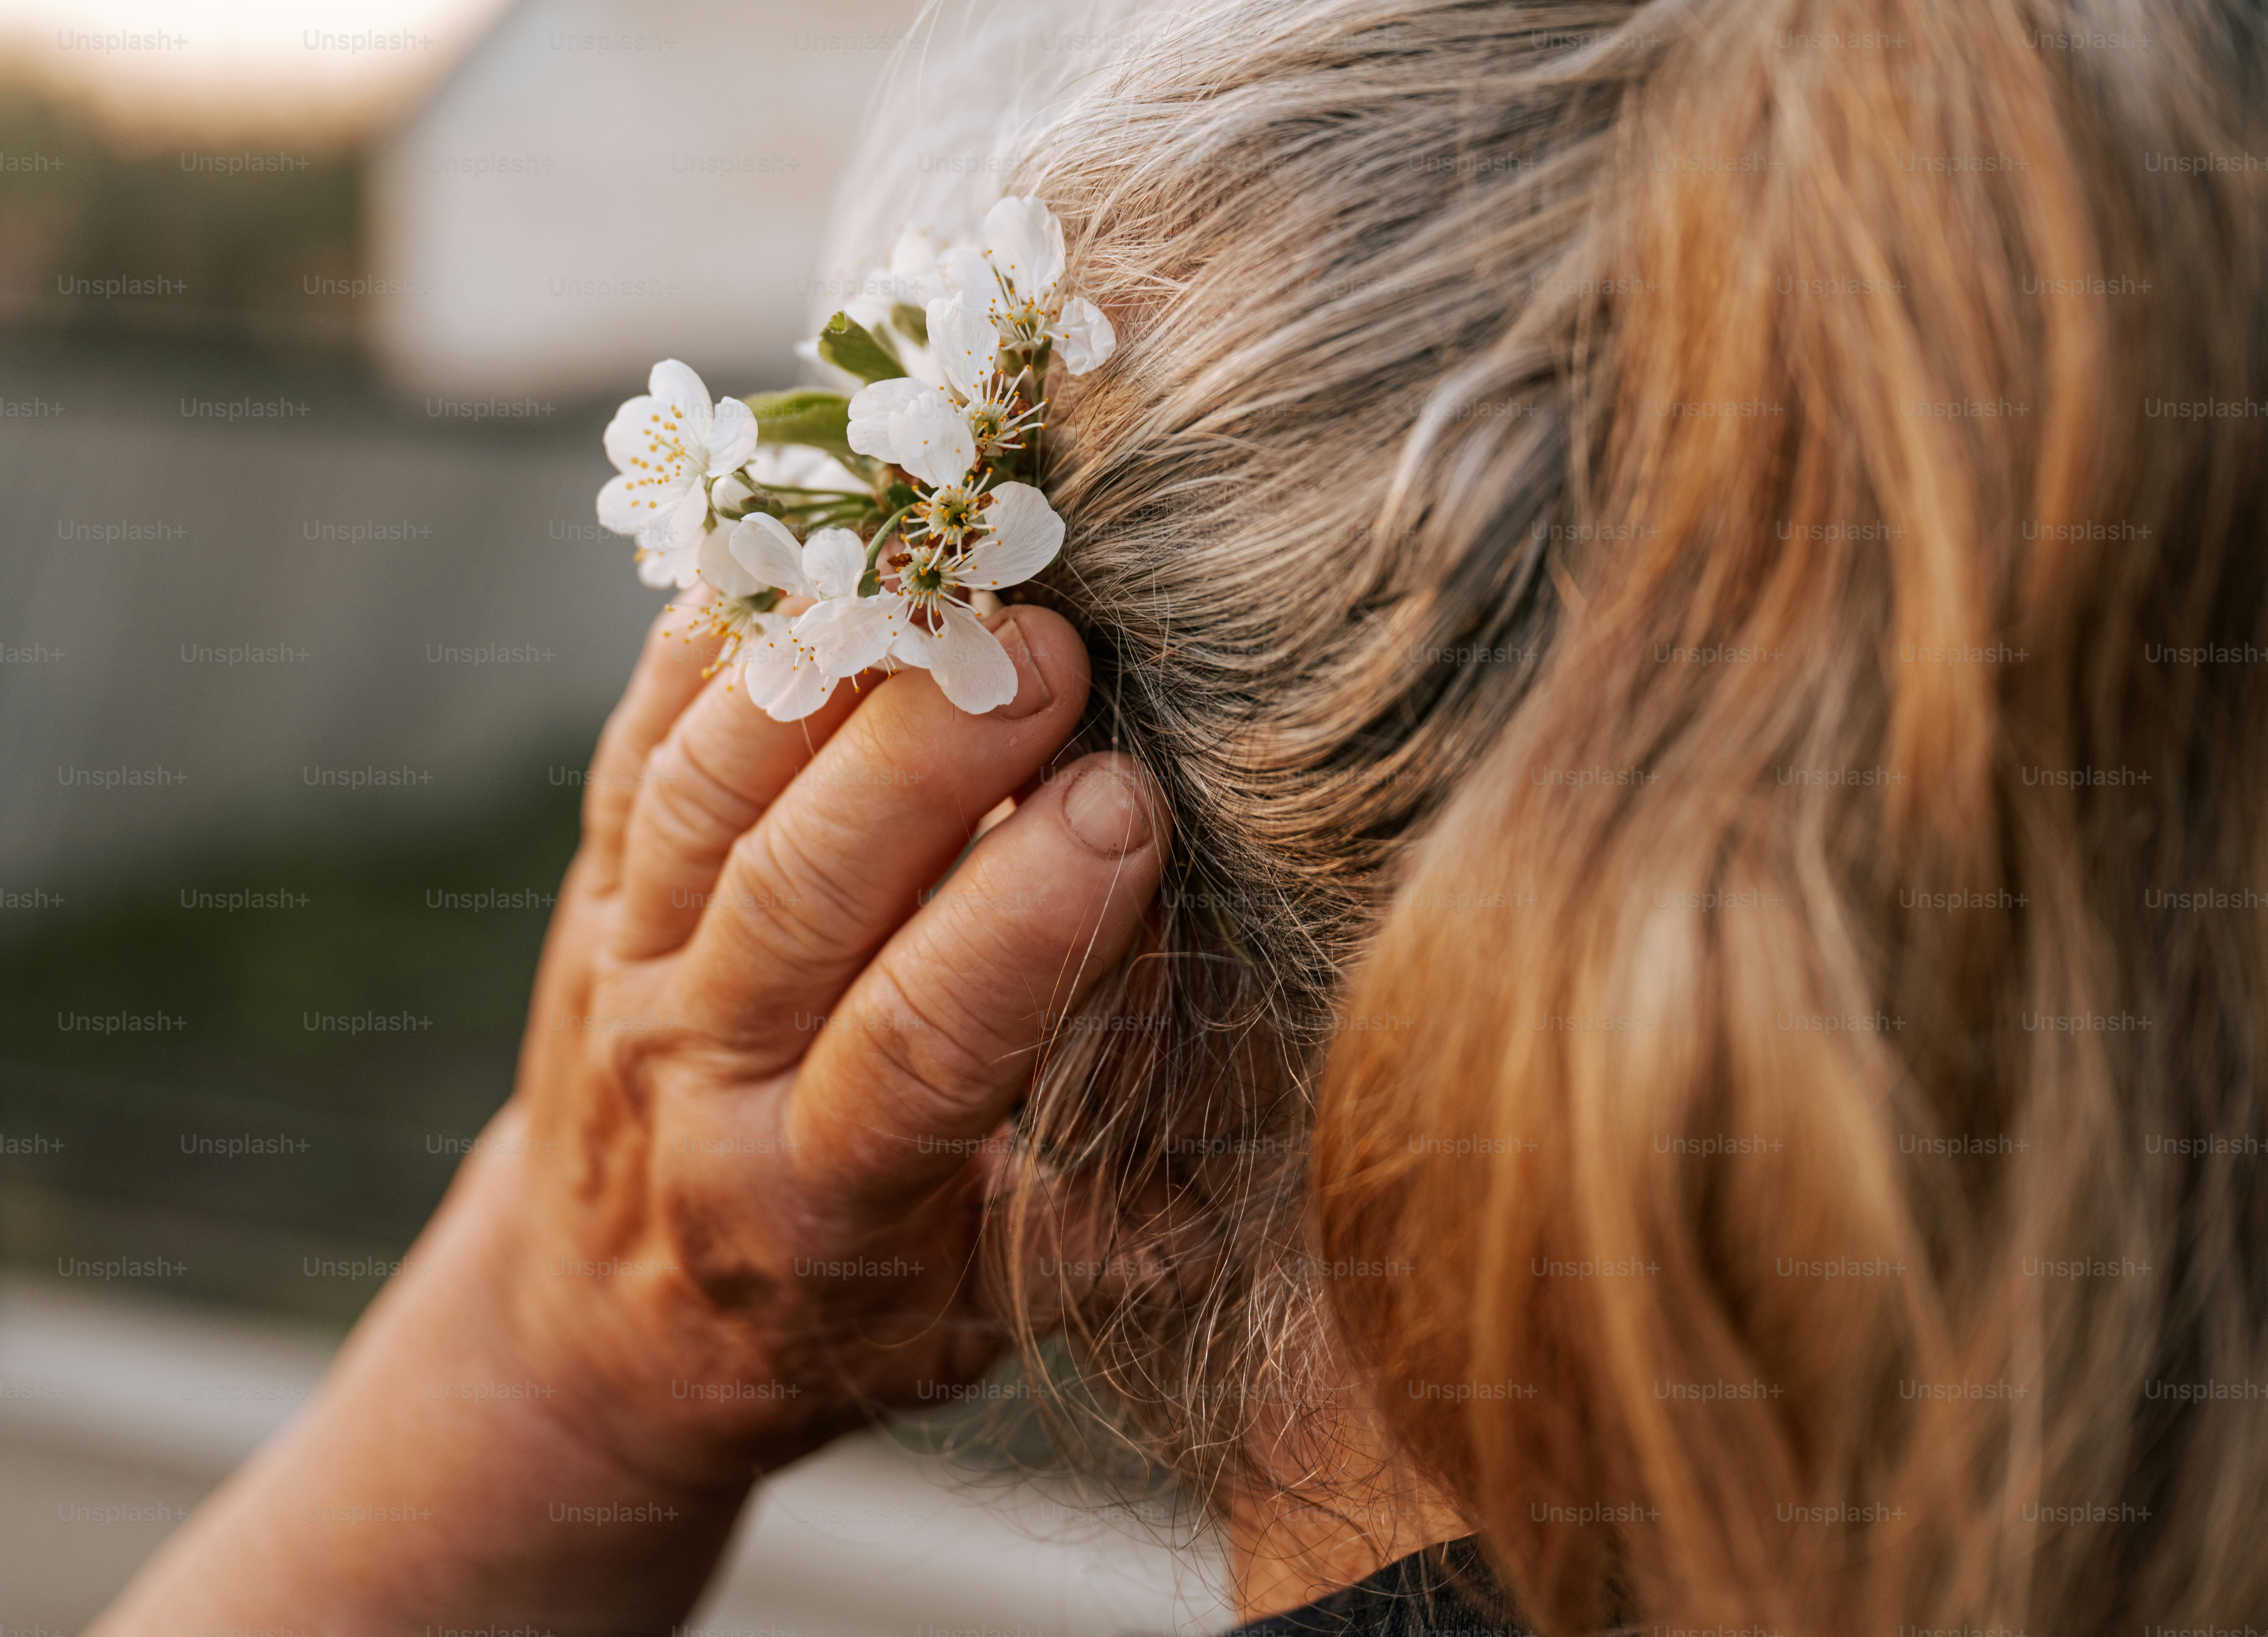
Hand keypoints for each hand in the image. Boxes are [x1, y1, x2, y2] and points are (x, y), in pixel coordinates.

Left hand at [90, 600, 1168, 1636]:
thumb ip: (1124, 1228)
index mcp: (815, 1196)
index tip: (1129, 809)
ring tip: (949, 588)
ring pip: (707, 797)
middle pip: (801, 891)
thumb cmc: (833, 1310)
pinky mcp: (591, 892)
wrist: (604, 1321)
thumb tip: (1280, 1105)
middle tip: (1055, 656)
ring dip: (829, 678)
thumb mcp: (980, 1315)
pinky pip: (633, 745)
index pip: (919, 1041)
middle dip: (931, 761)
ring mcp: (627, 966)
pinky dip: (707, 647)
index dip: (1025, 919)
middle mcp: (699, 1073)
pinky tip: (803, 566)